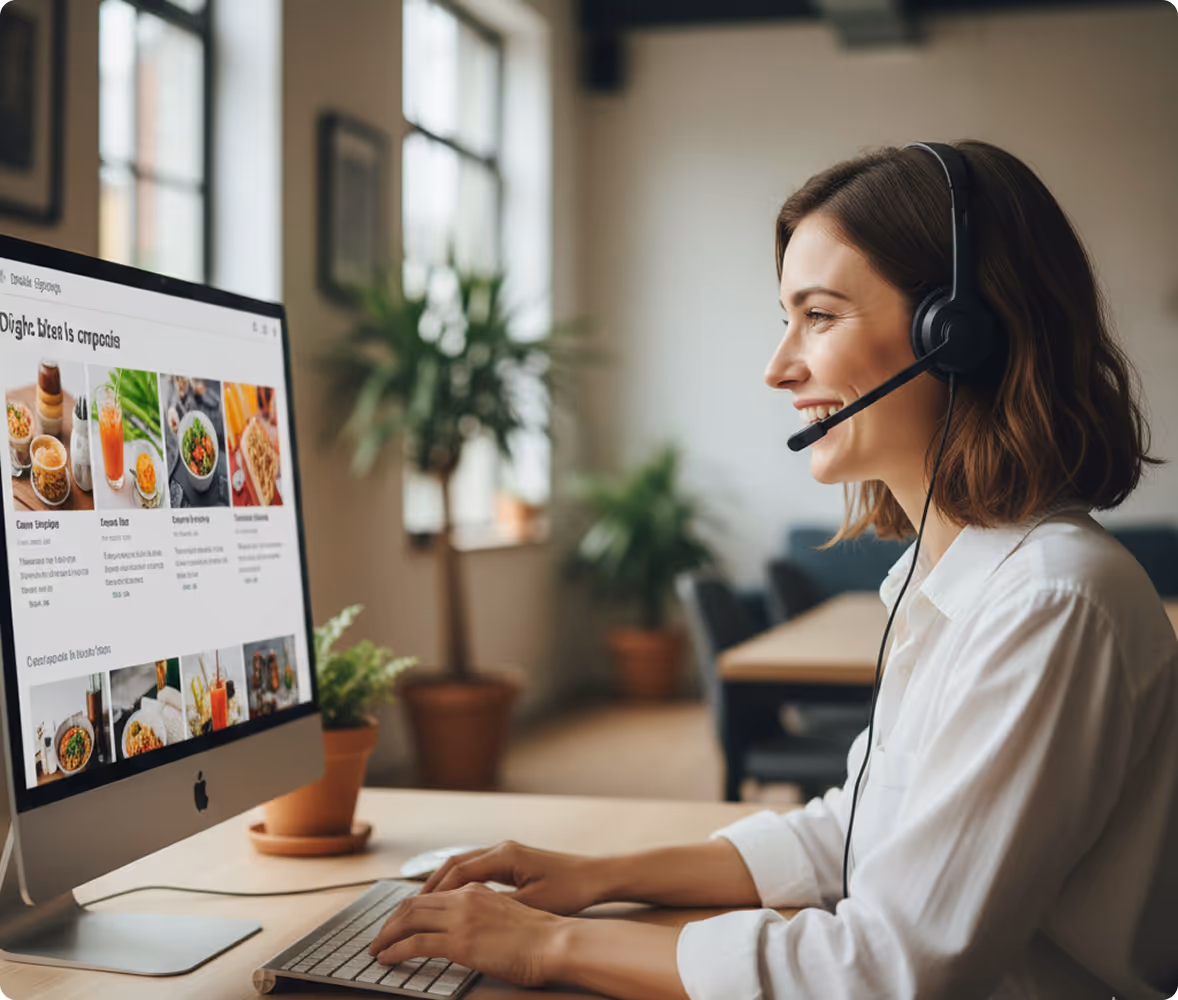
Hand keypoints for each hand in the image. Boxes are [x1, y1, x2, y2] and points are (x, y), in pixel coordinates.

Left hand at [367, 883, 568, 987]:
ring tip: (376, 949)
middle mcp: (465, 897)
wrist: (555, 942)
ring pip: (408, 920)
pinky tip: (386, 960)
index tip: (397, 923)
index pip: (432, 895)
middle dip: (390, 921)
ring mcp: (461, 918)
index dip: (408, 909)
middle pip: (413, 903)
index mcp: (477, 890)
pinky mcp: (459, 941)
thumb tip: (471, 933)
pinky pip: (415, 944)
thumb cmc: (541, 936)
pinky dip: (394, 951)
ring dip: (386, 935)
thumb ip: (484, 917)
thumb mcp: (509, 915)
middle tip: (378, 937)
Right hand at [421, 840, 603, 914]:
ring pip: (464, 865)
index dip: (434, 892)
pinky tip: (452, 900)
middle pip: (454, 864)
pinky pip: (476, 869)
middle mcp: (501, 848)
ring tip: (424, 905)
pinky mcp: (512, 861)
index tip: (415, 909)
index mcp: (504, 855)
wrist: (595, 875)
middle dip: (430, 886)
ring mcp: (506, 853)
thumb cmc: (570, 888)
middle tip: (409, 908)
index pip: (458, 871)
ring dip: (443, 883)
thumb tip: (465, 914)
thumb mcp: (532, 902)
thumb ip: (498, 905)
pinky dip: (459, 883)